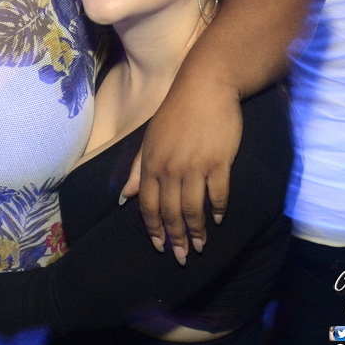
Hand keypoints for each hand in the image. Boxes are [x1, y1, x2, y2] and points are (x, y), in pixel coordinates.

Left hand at [121, 74, 241, 263]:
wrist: (205, 88)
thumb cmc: (176, 112)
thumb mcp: (149, 138)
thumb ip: (137, 169)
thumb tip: (125, 197)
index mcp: (151, 164)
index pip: (148, 206)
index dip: (153, 230)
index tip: (159, 246)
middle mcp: (170, 169)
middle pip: (171, 213)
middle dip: (175, 239)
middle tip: (181, 257)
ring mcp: (195, 167)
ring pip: (194, 210)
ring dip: (196, 232)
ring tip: (200, 247)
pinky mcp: (220, 163)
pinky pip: (218, 195)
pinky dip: (218, 211)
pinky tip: (218, 220)